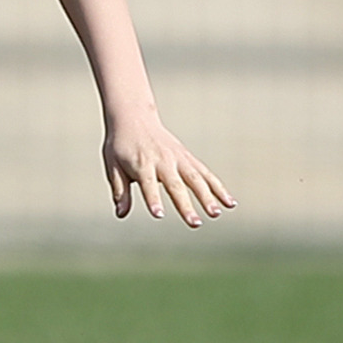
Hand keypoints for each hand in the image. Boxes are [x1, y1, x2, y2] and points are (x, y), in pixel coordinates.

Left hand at [102, 108, 234, 226]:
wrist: (134, 118)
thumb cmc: (120, 146)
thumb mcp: (112, 165)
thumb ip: (120, 190)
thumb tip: (121, 214)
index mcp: (141, 163)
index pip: (147, 184)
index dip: (153, 199)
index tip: (158, 215)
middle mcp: (163, 161)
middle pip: (176, 185)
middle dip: (185, 205)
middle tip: (195, 224)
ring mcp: (178, 158)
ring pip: (196, 179)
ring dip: (207, 197)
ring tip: (216, 214)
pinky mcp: (188, 158)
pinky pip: (206, 174)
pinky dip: (218, 188)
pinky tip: (230, 203)